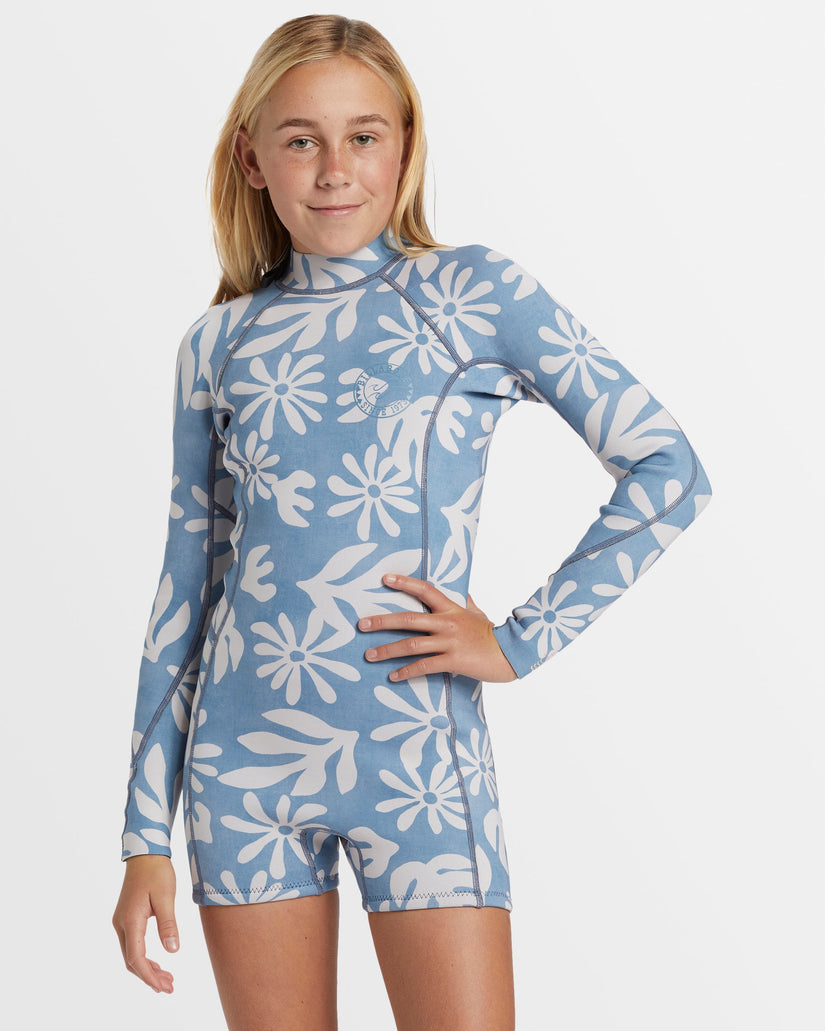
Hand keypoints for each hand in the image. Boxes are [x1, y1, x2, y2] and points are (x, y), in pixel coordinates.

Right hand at [112, 854, 178, 993]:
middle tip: (169, 987)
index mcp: (130, 920)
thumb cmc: (156, 872)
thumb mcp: (166, 896)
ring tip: (167, 979)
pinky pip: (132, 945)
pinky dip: (144, 957)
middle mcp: (121, 924)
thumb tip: (172, 950)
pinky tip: (158, 963)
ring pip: (131, 954)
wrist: (145, 853)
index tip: (162, 987)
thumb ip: (168, 924)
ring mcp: (121, 922)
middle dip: (149, 977)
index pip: (136, 958)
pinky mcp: (126, 918)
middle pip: (131, 960)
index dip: (149, 976)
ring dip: (147, 969)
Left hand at [359, 574, 517, 683]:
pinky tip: (393, 676)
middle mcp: (448, 623)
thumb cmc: (493, 634)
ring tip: (369, 655)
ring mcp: (450, 642)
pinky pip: (424, 666)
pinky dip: (406, 672)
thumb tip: (465, 593)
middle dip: (382, 621)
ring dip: (387, 650)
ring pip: (412, 644)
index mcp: (452, 609)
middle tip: (362, 624)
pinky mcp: (453, 661)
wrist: (512, 653)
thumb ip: (468, 604)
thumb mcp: (479, 614)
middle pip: (409, 619)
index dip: (404, 583)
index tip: (384, 579)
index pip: (425, 590)